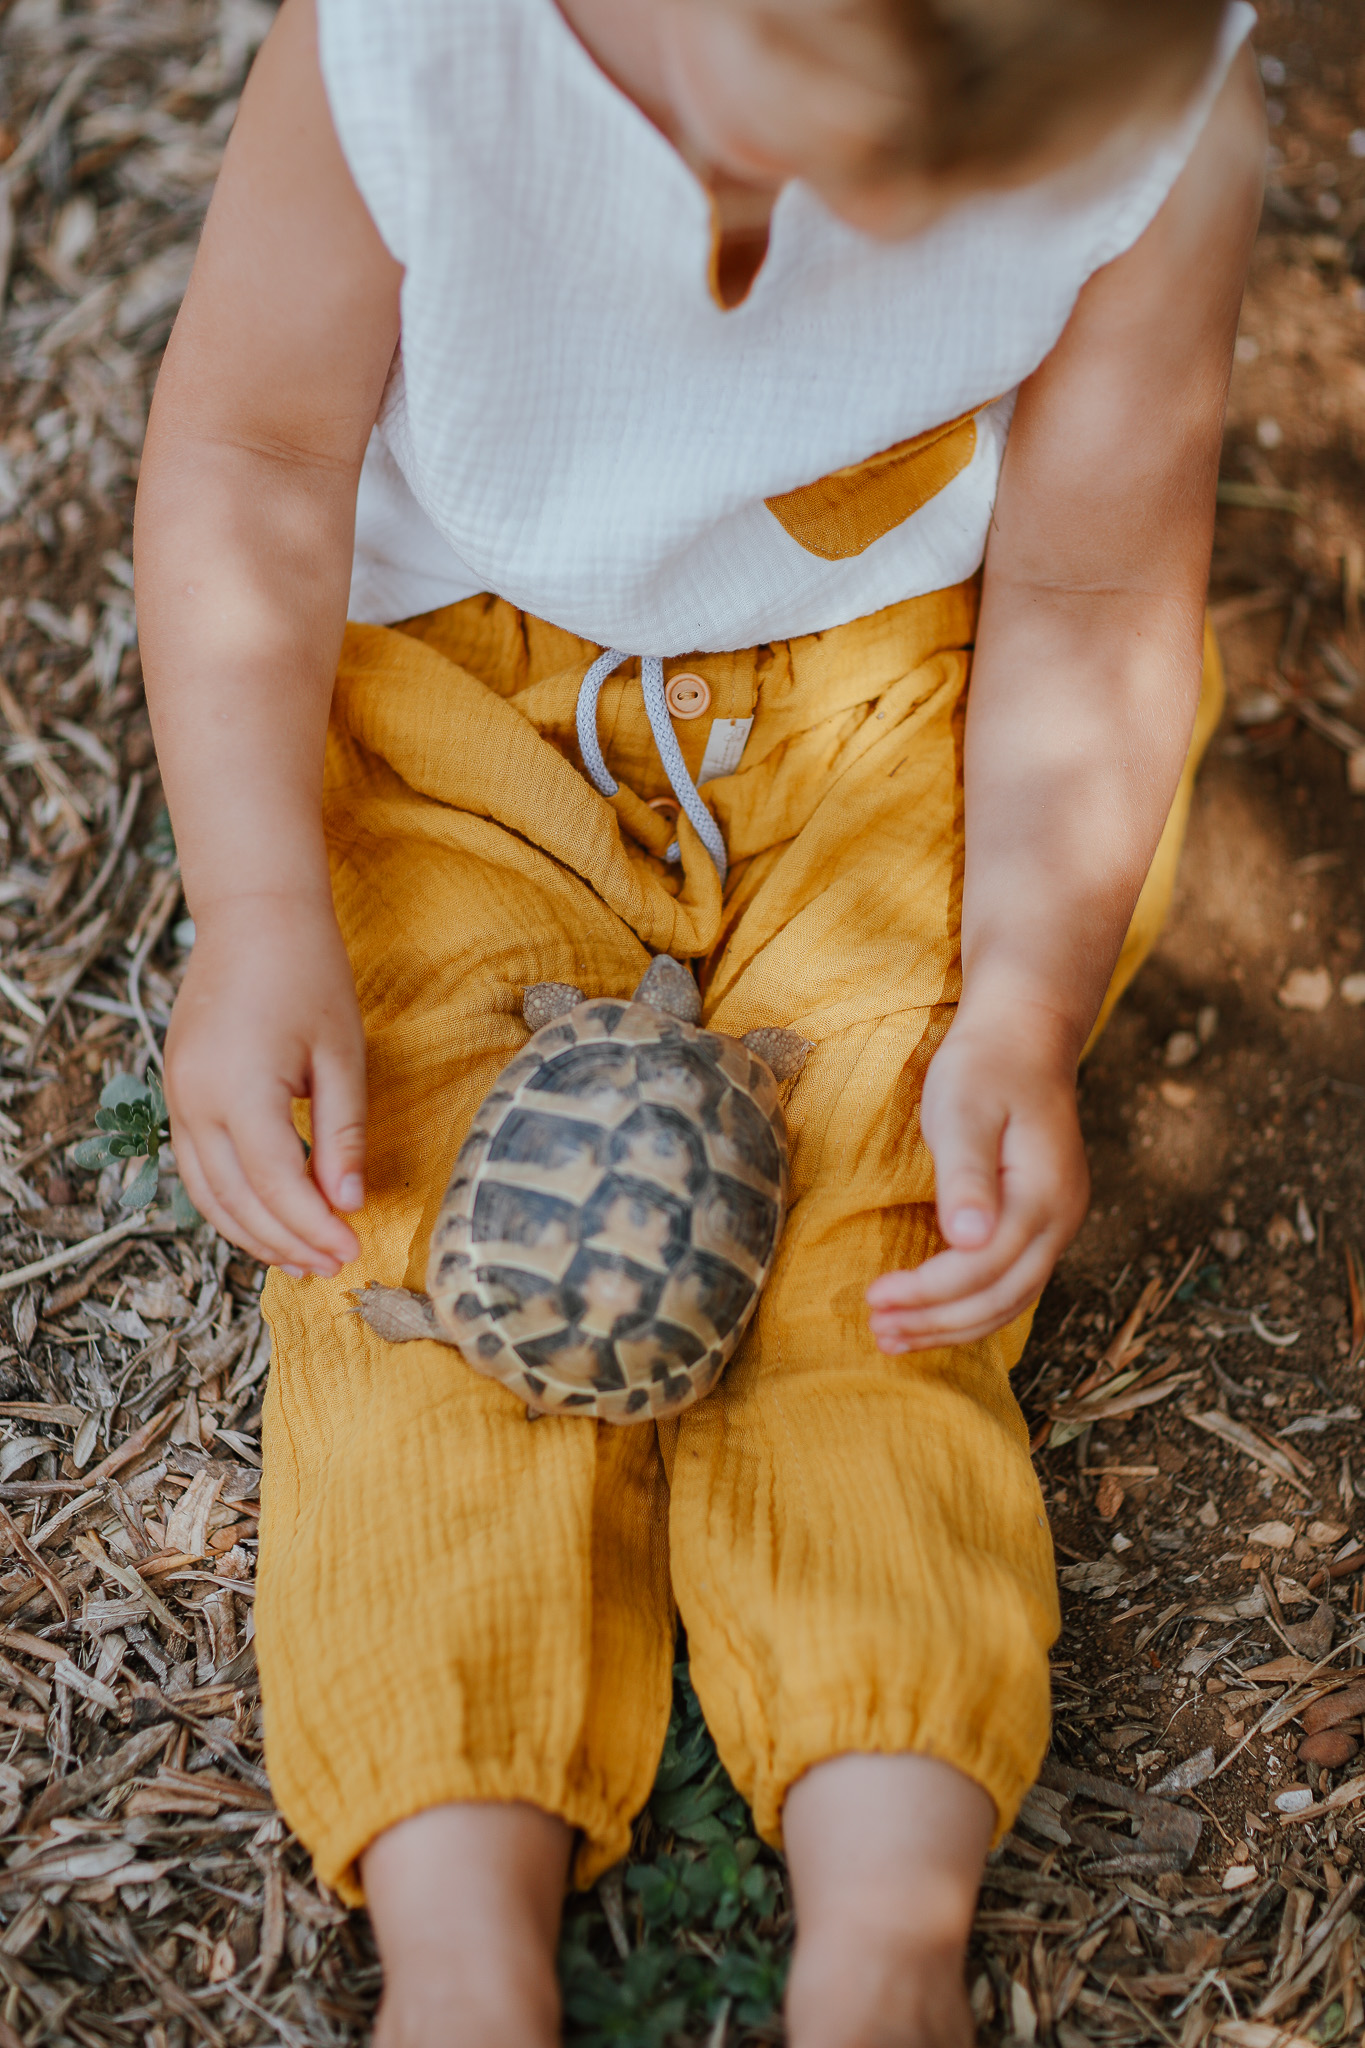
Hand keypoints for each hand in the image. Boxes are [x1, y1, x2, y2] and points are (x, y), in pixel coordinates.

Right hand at [164, 891, 365, 1276]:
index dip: (313, 1227)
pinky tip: (266, 1218)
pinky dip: (228, 1201)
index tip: (351, 1251)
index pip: (277, 1185)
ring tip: (302, 1258)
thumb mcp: (343, 1055)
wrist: (254, 916)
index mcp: (240, 1090)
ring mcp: (178, 1096)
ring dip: (253, 1232)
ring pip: (207, 1192)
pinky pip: (195, 1166)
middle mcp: (196, 1100)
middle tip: (333, 1265)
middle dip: (286, 1241)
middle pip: (237, 1200)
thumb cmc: (309, 974)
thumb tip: (348, 1203)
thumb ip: (343, 1134)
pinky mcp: (177, 1090)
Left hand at [866, 1003, 1088, 1351]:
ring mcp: (1057, 1224)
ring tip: (893, 1338)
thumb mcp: (964, 1109)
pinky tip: (930, 1314)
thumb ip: (967, 1175)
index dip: (928, 1292)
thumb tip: (970, 1239)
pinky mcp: (1041, 1222)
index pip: (983, 1267)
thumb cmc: (986, 1066)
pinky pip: (1009, 1282)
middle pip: (1000, 1297)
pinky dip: (969, 1306)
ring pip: (1008, 1299)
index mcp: (1043, 1194)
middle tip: (877, 1332)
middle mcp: (1060, 1219)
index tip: (875, 1297)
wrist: (1024, 1035)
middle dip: (936, 1323)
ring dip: (951, 1326)